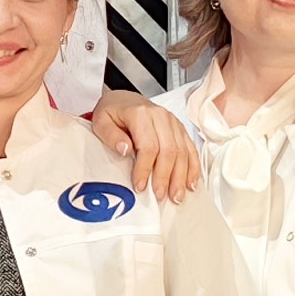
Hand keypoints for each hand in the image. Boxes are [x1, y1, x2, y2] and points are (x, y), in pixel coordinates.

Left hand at [92, 86, 204, 204]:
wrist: (124, 100)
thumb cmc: (113, 112)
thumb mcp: (101, 122)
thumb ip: (111, 136)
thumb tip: (125, 150)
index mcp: (140, 114)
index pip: (148, 146)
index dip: (145, 168)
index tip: (140, 186)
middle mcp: (161, 117)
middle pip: (169, 150)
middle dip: (166, 177)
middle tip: (161, 196)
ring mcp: (173, 122)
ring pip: (183, 151)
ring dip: (181, 176)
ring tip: (177, 196)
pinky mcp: (179, 129)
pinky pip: (190, 149)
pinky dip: (193, 167)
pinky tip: (191, 182)